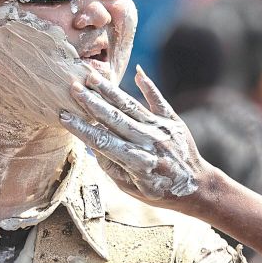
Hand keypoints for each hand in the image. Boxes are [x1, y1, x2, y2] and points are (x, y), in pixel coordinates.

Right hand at [60, 66, 212, 210]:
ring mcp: (162, 129)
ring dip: (109, 90)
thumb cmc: (160, 192)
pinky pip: (158, 100)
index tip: (63, 115)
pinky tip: (138, 70)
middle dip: (91, 102)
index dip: (81, 128)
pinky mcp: (173, 121)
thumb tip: (92, 145)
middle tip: (72, 86)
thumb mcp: (131, 189)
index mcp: (137, 162)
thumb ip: (111, 167)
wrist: (198, 186)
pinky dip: (148, 85)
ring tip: (91, 76)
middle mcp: (149, 142)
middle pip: (114, 118)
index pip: (102, 141)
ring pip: (131, 106)